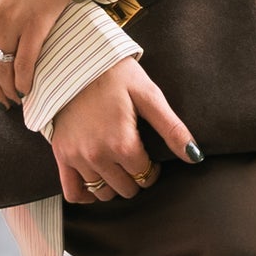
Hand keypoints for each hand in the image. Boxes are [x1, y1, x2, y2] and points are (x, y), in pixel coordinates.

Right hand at [50, 62, 200, 202]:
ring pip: (103, 193)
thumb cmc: (116, 75)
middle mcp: (98, 155)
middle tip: (134, 159)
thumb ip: (172, 128)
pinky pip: (73, 192)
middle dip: (135, 177)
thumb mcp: (149, 96)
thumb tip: (194, 155)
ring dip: (114, 184)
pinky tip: (96, 184)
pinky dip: (86, 194)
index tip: (150, 156)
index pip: (145, 176)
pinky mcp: (61, 155)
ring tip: (117, 165)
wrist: (75, 61)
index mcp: (122, 143)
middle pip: (126, 188)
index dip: (152, 169)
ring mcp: (77, 157)